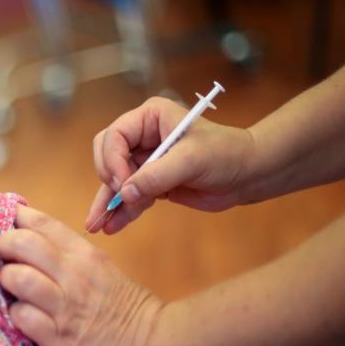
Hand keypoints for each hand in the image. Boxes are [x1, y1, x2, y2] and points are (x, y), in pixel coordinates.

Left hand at [0, 205, 162, 345]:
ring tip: (10, 291)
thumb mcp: (100, 268)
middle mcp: (73, 274)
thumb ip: (67, 253)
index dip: (13, 219)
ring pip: (17, 278)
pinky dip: (15, 315)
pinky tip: (22, 318)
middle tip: (1, 259)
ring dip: (6, 282)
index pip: (39, 222)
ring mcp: (65, 306)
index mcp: (84, 253)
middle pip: (20, 243)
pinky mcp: (59, 339)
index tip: (3, 227)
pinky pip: (22, 317)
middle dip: (1, 247)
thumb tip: (28, 240)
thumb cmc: (124, 308)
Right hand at [87, 96, 256, 233]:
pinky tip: (112, 227)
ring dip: (107, 203)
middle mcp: (142, 137)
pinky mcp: (151, 183)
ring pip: (114, 182)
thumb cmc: (225, 154)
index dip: (114, 161)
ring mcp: (145, 161)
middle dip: (109, 180)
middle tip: (118, 199)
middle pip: (107, 157)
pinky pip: (129, 198)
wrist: (247, 174)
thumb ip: (156, 176)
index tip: (125, 185)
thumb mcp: (191, 160)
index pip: (115, 136)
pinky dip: (121, 212)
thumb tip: (125, 194)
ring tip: (96, 225)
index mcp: (149, 118)